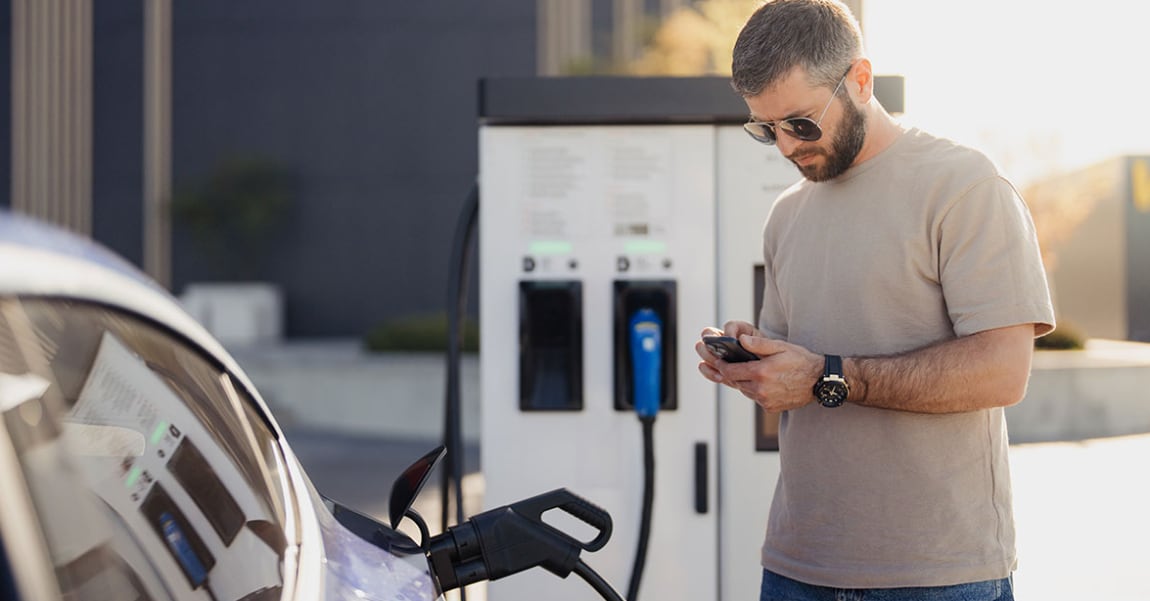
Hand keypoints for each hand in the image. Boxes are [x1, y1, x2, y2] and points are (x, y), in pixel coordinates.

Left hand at [698, 328, 822, 412]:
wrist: (820, 381)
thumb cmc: (801, 360)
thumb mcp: (780, 346)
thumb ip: (758, 344)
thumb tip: (740, 340)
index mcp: (761, 372)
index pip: (730, 371)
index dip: (721, 365)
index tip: (717, 360)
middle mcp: (761, 389)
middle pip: (735, 382)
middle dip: (729, 373)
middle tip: (724, 365)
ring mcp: (765, 401)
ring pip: (744, 391)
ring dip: (742, 382)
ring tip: (743, 372)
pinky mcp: (770, 408)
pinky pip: (755, 398)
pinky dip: (754, 390)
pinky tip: (760, 382)